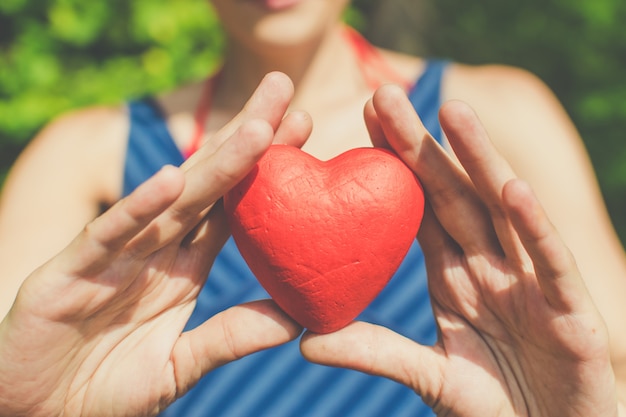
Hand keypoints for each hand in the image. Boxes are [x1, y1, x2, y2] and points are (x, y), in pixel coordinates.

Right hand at [0, 72, 308, 416]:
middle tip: (283, 90)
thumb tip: (296, 318)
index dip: (266, 168)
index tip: (304, 128)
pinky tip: (167, 181)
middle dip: (246, 139)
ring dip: (211, 164)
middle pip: (208, 185)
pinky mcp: (69, 273)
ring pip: (168, 200)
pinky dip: (135, 209)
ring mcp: (113, 256)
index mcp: (183, 266)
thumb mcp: (182, 364)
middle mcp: (154, 250)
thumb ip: (231, 337)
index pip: (232, 207)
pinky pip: (106, 236)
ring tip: (256, 127)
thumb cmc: (107, 389)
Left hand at [301, 86, 618, 415]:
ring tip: (451, 113)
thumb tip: (304, 340)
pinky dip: (533, 226)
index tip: (362, 122)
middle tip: (385, 94)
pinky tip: (510, 188)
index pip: (422, 209)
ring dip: (479, 162)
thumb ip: (376, 350)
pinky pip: (549, 262)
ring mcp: (532, 283)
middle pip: (454, 195)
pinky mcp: (571, 311)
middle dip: (422, 146)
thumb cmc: (498, 408)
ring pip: (502, 212)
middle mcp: (493, 268)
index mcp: (457, 277)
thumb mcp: (429, 376)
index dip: (394, 166)